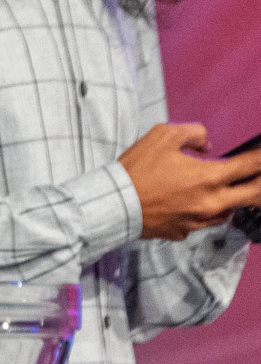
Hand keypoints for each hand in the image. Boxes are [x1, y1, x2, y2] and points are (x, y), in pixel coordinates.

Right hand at [118, 124, 260, 239]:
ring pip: (229, 212)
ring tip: (230, 193)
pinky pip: (203, 222)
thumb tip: (206, 144)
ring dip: (233, 201)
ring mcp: (200, 220)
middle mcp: (211, 202)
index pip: (249, 166)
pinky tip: (194, 205)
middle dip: (260, 184)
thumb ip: (192, 132)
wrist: (116, 202)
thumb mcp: (162, 135)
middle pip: (253, 195)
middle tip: (258, 177)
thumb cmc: (138, 169)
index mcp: (209, 177)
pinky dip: (205, 212)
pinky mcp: (185, 231)